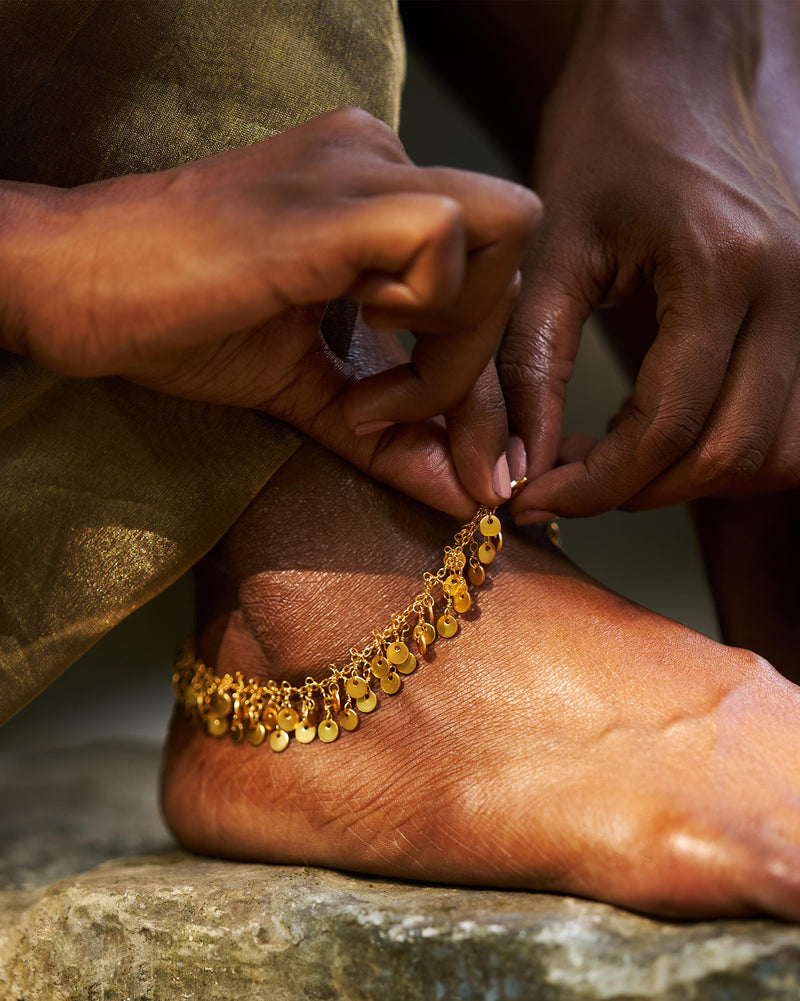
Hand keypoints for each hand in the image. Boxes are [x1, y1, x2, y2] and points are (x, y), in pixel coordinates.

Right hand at [0, 108, 538, 515]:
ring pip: (502, 231)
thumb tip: (469, 499)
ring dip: (455, 336)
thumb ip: (394, 436)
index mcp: (374, 190)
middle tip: (403, 414)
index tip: (451, 456)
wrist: (77, 290)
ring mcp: (359, 167)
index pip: (483, 268)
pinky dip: (426, 312)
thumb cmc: (179, 325)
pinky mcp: (333, 199)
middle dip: (483, 355)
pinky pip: (444, 237)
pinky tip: (351, 339)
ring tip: (369, 385)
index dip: (480, 371)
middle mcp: (378, 158)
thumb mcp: (309, 390)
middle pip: (513, 242)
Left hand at [499, 1, 799, 518]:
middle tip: (562, 481)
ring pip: (781, 451)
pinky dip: (737, 450)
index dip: (595, 484)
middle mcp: (794, 293)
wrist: (691, 59)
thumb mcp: (556, 244)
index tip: (531, 498)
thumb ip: (534, 364)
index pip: (669, 428)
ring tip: (616, 463)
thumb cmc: (614, 133)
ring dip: (695, 480)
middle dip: (638, 489)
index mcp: (724, 270)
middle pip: (732, 453)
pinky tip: (671, 434)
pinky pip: (798, 419)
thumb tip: (519, 464)